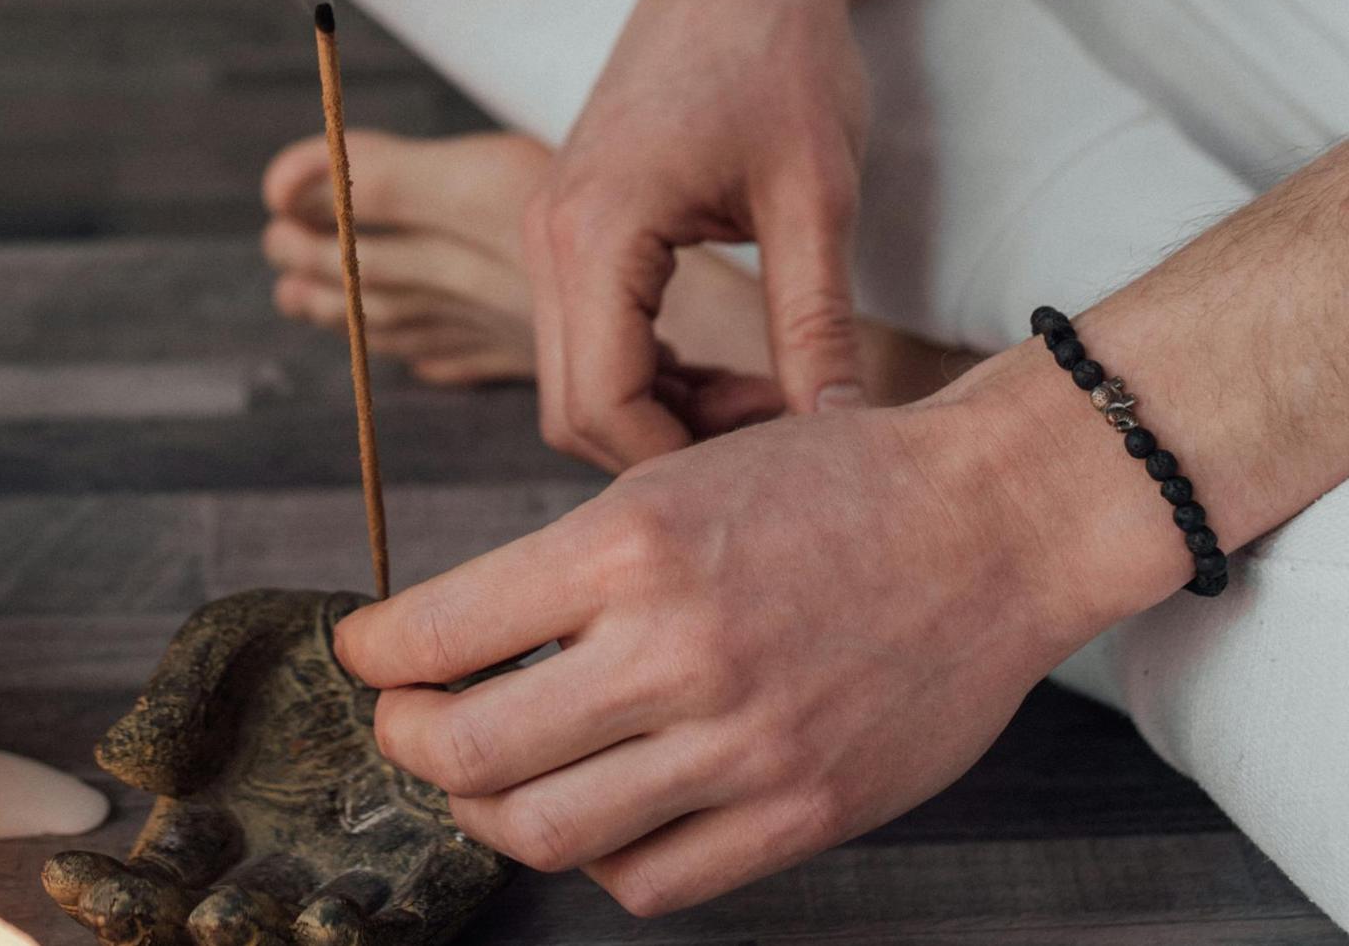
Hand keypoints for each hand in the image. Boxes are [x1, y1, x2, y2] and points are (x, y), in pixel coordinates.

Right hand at [43, 589, 509, 945]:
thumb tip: (119, 762)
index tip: (67, 870)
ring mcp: (345, 882)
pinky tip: (331, 917)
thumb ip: (175, 696)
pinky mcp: (426, 877)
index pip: (144, 883)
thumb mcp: (227, 643)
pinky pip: (400, 928)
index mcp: (207, 827)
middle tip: (174, 913)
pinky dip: (366, 937)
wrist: (417, 631)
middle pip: (206, 935)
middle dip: (174, 935)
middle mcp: (270, 871)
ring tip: (239, 919)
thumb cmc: (303, 643)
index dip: (99, 891)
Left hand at [332, 394, 1135, 915]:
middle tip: (408, 720)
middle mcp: (677, 652)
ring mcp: (743, 746)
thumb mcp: (673, 480)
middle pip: (464, 753)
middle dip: (405, 740)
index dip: (372, 652)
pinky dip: (595, 857)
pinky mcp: (802, 813)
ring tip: (491, 774)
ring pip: (542, 833)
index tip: (365, 652)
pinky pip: (646, 881)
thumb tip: (454, 647)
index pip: (435, 632)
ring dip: (486, 810)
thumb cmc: (830, 485)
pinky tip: (599, 810)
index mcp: (630, 547)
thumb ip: (566, 570)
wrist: (995, 522)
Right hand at [525, 0, 958, 471]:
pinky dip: (649, 375)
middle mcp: (546, 238)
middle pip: (574, 412)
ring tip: (767, 393)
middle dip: (672, 446)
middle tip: (779, 428)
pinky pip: (585, 342)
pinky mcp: (568, 232)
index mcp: (594, 231)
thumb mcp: (817, 196)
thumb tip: (838, 434)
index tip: (781, 456)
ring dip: (663, 413)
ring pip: (576, 384)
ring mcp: (548, 235)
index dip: (686, 458)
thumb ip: (816, 324)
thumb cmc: (784, 59)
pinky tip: (727, 366)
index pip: (603, 405)